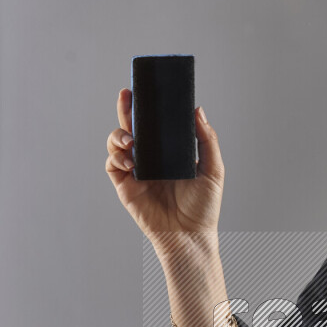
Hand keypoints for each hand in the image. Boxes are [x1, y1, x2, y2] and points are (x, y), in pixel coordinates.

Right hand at [105, 88, 224, 257]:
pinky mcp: (126, 187)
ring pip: (118, 144)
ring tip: (130, 139)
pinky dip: (116, 156)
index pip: (156, 125)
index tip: (146, 89)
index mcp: (170, 153)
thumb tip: (197, 110)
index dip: (149, 107)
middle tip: (127, 94)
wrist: (191, 237)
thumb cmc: (204, 208)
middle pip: (133, 128)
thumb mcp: (213, 170)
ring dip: (119, 135)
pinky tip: (128, 157)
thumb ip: (206, 140)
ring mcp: (137, 172)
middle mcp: (152, 160)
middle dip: (127, 109)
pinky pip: (113, 165)